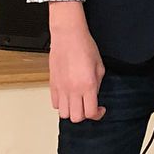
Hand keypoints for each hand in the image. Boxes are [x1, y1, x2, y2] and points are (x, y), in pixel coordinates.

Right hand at [48, 3, 105, 121]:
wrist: (69, 36)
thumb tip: (94, 94)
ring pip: (63, 114)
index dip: (97, 114)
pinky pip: (55, 104)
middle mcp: (73, 89)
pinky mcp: (52, 85)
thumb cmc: (85, 46)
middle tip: (89, 106)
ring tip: (77, 103)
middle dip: (84, 115)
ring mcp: (61, 88)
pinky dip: (61, 104)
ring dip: (71, 111)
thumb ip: (97, 83)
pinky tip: (68, 96)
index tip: (100, 109)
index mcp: (88, 85)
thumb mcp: (100, 65)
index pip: (90, 112)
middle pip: (76, 118)